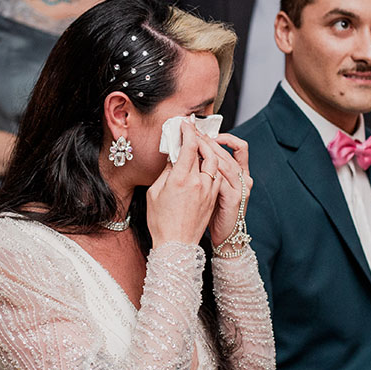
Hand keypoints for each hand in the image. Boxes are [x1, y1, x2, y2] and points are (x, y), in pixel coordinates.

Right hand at [145, 120, 219, 245]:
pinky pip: (216, 175)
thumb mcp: (155, 193)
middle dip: (198, 137)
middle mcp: (198, 182)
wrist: (177, 246)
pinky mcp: (213, 198)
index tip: (185, 124)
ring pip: (214, 161)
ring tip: (200, 145)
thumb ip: (166, 172)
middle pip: (203, 151)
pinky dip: (212, 165)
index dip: (188, 132)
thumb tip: (173, 157)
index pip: (189, 146)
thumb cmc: (161, 222)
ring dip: (208, 150)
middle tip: (192, 131)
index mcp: (180, 179)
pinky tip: (206, 163)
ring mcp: (208, 190)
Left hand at [202, 132, 251, 245]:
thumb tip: (190, 154)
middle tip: (192, 132)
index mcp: (240, 173)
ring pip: (226, 163)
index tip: (204, 132)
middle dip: (209, 141)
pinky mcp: (235, 199)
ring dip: (209, 152)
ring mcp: (241, 188)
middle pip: (228, 152)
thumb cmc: (216, 212)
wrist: (225, 237)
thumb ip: (208, 171)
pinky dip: (210, 172)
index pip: (239, 147)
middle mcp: (244, 178)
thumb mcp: (213, 187)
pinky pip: (223, 180)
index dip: (223, 136)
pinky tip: (197, 167)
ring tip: (193, 145)